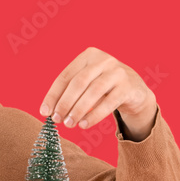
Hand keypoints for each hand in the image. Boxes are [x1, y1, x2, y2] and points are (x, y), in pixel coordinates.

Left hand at [40, 47, 157, 140]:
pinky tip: (84, 124)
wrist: (135, 91)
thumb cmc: (104, 87)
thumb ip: (70, 92)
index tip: (44, 112)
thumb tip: (50, 111)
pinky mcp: (128, 86)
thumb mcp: (88, 83)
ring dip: (78, 110)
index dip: (53, 95)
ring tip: (69, 124)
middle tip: (57, 120)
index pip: (65, 76)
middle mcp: (103, 60)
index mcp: (88, 56)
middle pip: (79, 83)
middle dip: (65, 103)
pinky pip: (109, 103)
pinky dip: (94, 115)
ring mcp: (117, 72)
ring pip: (93, 92)